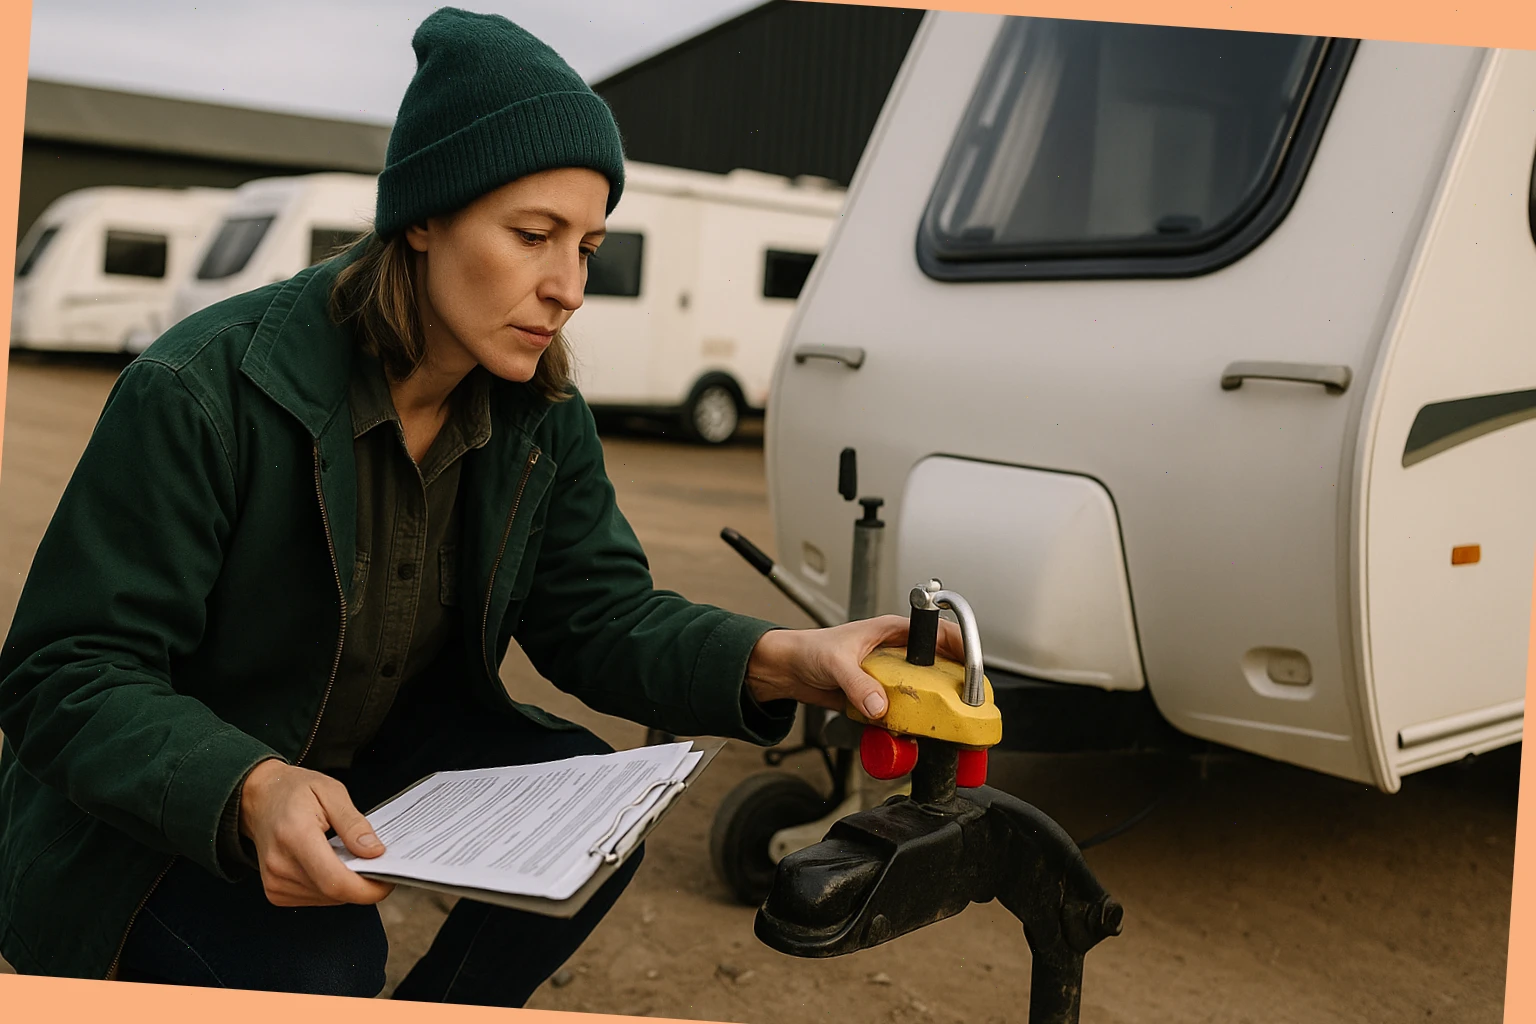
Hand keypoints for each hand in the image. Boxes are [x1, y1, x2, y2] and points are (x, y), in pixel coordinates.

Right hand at [238, 760, 395, 907]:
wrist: (259, 799)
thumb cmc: (294, 792)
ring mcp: (275, 882)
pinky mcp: (275, 892)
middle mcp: (280, 865)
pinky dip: (331, 886)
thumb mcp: (332, 792)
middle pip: (334, 893)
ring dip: (347, 884)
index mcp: (295, 836)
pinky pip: (315, 898)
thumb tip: (375, 852)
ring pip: (327, 899)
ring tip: (348, 856)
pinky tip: (330, 863)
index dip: (367, 888)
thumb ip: (354, 824)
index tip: (388, 880)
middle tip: (375, 862)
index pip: (335, 880)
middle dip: (363, 884)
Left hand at [744, 615, 964, 719]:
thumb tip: (879, 705)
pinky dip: (906, 722)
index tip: (973, 671)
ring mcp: (889, 676)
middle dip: (952, 686)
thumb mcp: (835, 663)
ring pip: (922, 692)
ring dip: (930, 708)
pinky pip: (901, 710)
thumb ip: (858, 684)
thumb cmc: (809, 649)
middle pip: (938, 667)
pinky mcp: (879, 696)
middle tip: (964, 705)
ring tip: (941, 723)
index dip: (961, 649)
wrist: (787, 670)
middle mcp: (896, 652)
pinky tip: (908, 733)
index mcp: (893, 630)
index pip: (939, 634)